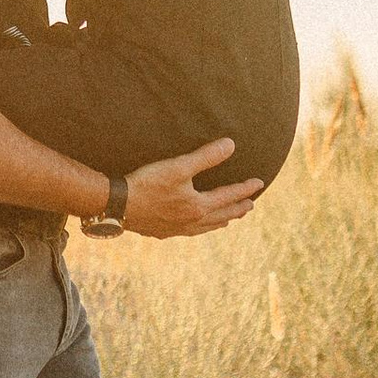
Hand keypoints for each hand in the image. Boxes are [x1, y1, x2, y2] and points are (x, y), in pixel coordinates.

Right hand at [120, 142, 264, 238]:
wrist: (118, 206)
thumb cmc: (148, 184)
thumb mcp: (179, 166)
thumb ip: (206, 156)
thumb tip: (231, 145)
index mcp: (198, 206)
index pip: (229, 196)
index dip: (245, 189)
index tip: (259, 183)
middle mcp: (191, 221)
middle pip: (221, 215)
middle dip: (237, 208)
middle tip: (250, 205)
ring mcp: (177, 229)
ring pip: (206, 227)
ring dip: (221, 220)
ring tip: (228, 219)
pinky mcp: (162, 232)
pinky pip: (189, 232)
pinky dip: (200, 228)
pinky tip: (193, 227)